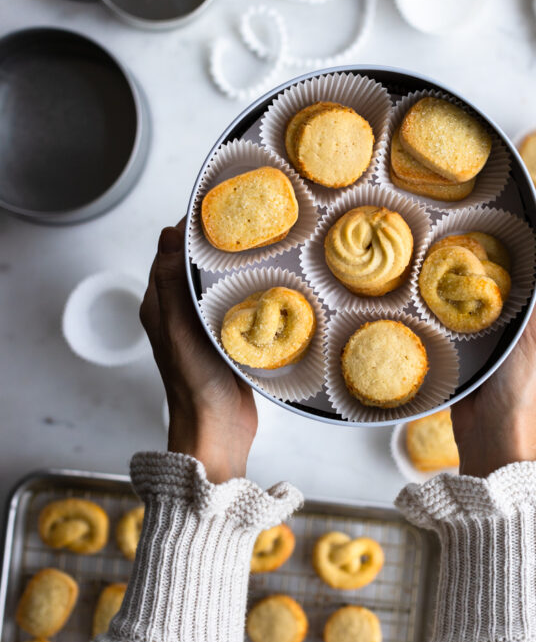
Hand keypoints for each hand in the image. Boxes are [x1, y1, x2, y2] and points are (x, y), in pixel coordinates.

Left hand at [140, 222, 257, 482]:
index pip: (173, 253)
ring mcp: (205, 326)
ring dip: (237, 269)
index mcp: (160, 305)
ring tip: (263, 249)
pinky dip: (250, 293)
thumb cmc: (194, 385)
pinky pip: (237, 306)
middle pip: (198, 266)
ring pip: (219, 284)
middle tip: (249, 226)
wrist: (217, 431)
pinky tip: (270, 285)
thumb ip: (172, 283)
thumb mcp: (178, 329)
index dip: (192, 229)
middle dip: (219, 245)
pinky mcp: (228, 339)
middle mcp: (180, 313)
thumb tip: (169, 233)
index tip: (219, 210)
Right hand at [451, 234, 535, 476]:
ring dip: (465, 282)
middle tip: (457, 231)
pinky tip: (433, 292)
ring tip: (439, 255)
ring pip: (482, 297)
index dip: (521, 243)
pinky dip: (451, 307)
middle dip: (487, 259)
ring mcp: (498, 336)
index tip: (494, 217)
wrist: (492, 435)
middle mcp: (526, 322)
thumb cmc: (523, 386)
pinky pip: (462, 319)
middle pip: (507, 279)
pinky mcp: (472, 349)